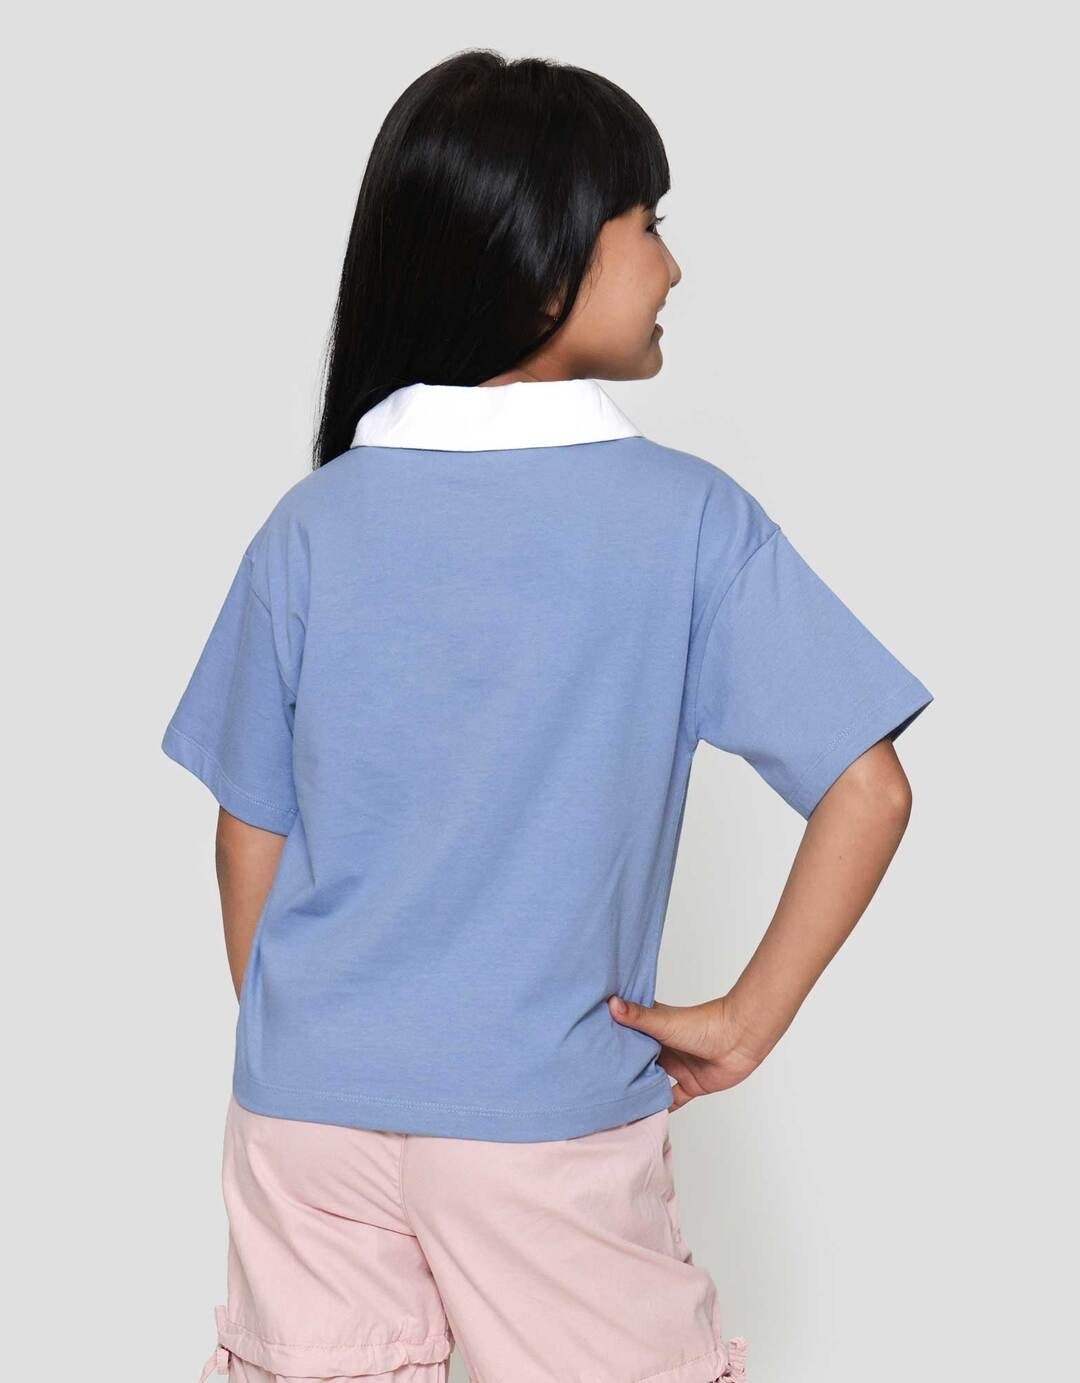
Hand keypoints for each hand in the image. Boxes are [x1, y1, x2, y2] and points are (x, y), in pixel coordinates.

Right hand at [607, 994, 760, 1110]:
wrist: (739, 1039)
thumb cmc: (702, 1024)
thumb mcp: (663, 1022)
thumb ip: (638, 1016)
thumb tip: (610, 1002)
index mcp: (654, 1029)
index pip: (628, 1035)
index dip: (611, 1040)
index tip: (589, 1047)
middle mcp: (664, 1048)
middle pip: (639, 1061)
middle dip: (622, 1069)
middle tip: (596, 1081)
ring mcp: (678, 1067)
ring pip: (652, 1081)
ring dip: (639, 1089)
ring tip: (615, 1101)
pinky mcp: (691, 1084)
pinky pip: (673, 1099)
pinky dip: (661, 1108)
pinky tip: (645, 1118)